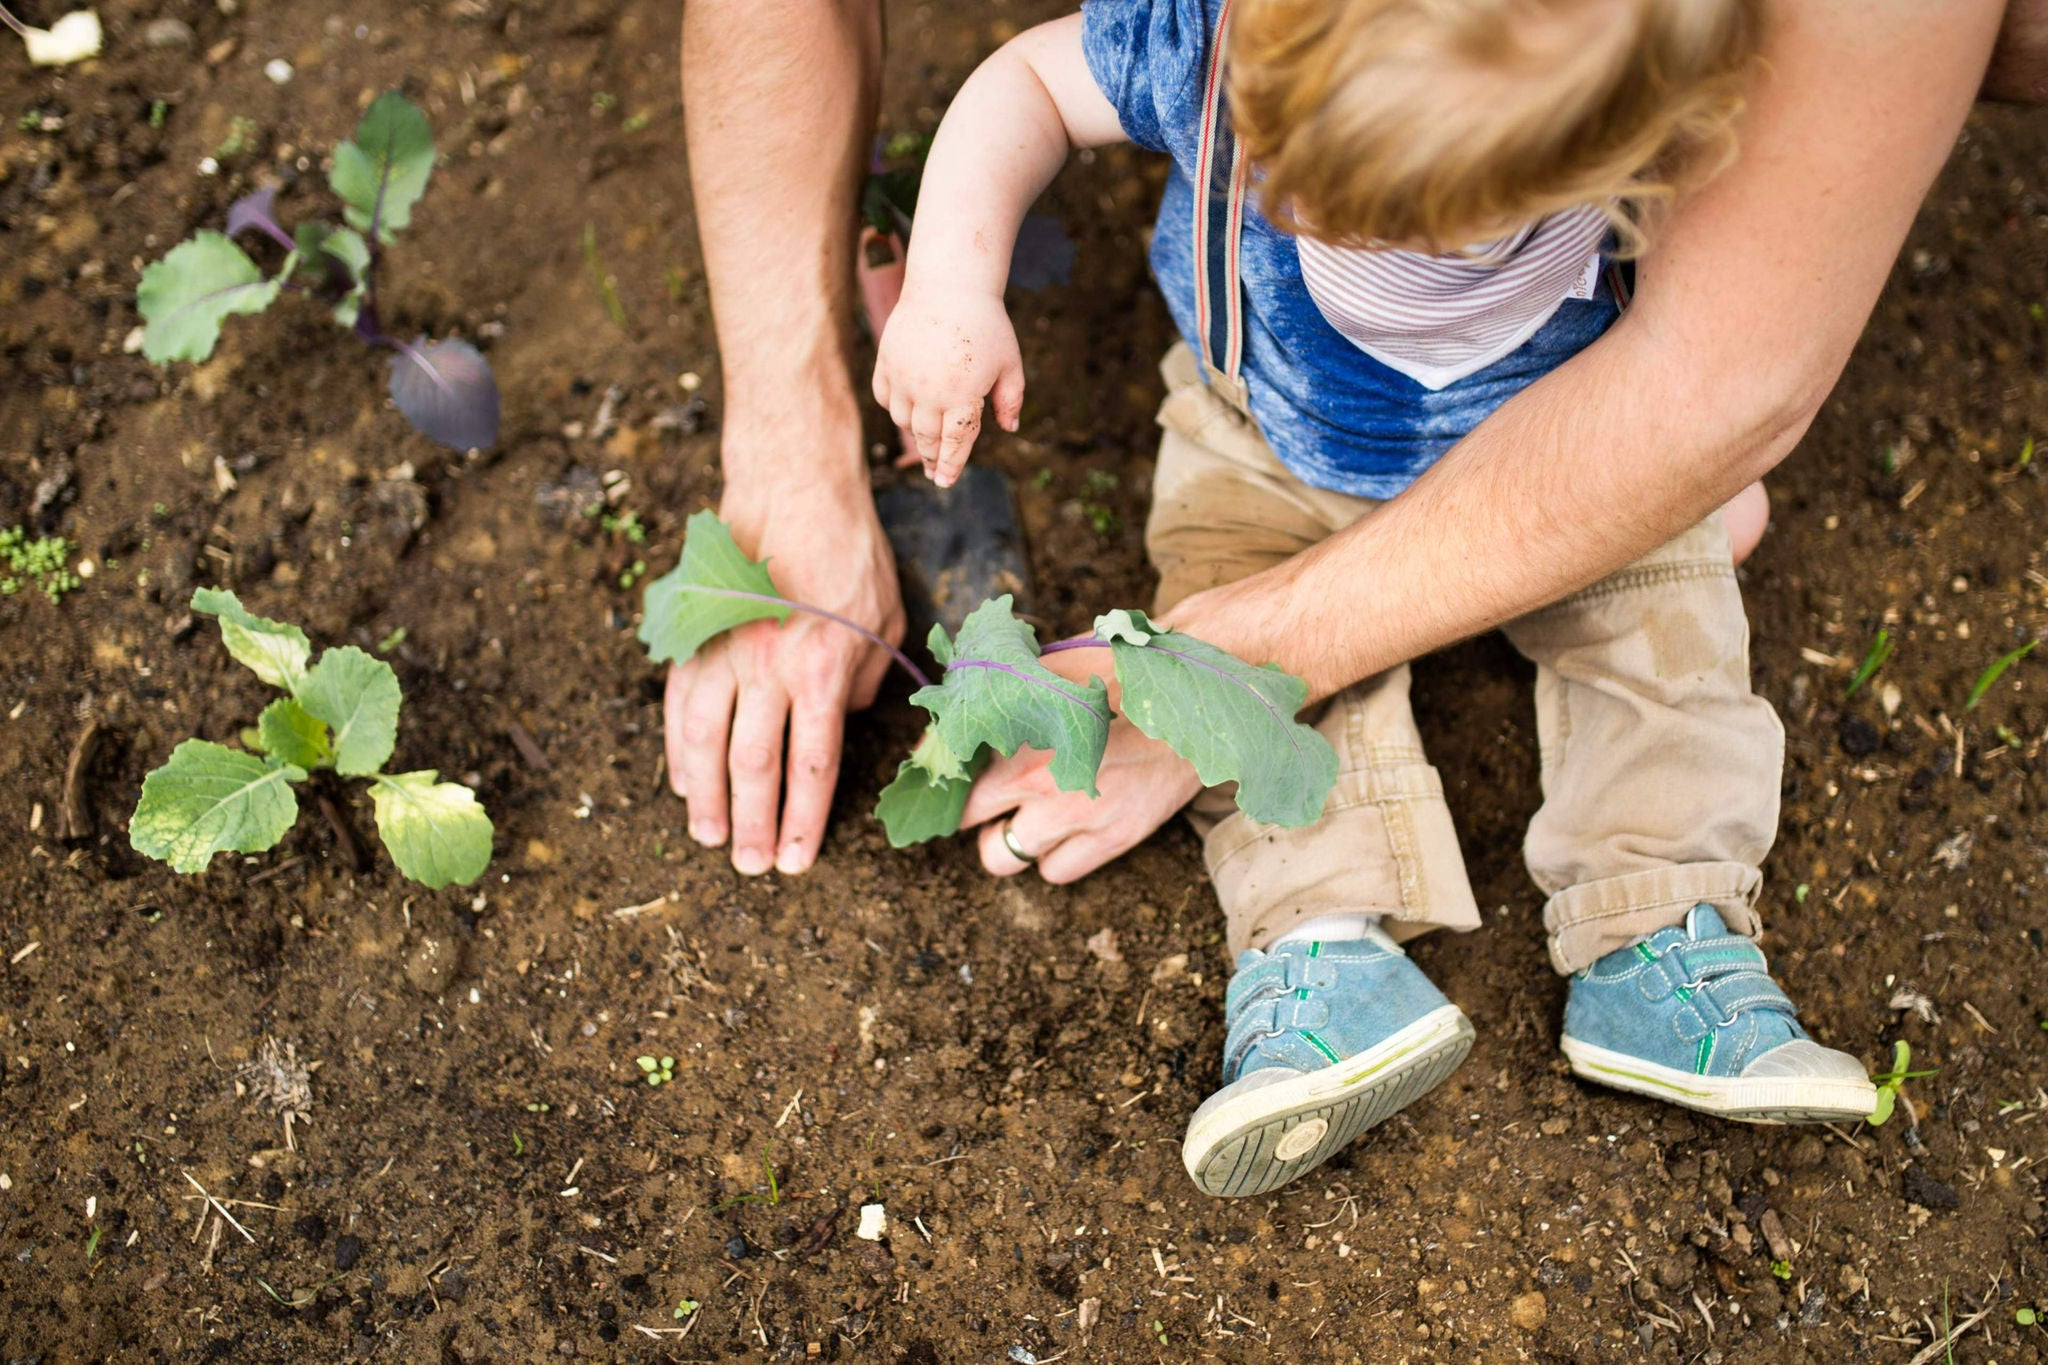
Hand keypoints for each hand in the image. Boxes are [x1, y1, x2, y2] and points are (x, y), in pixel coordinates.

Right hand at [663, 448, 904, 876]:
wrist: (791, 484)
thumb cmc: (849, 550)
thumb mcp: (886, 615)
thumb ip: (869, 677)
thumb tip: (848, 718)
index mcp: (824, 670)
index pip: (812, 767)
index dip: (803, 823)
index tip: (796, 862)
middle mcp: (768, 669)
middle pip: (755, 768)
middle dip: (753, 826)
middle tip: (750, 869)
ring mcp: (724, 652)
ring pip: (705, 744)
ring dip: (706, 799)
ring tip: (710, 839)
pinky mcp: (695, 636)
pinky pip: (679, 705)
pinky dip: (678, 751)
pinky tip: (683, 783)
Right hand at [871, 284, 1023, 488]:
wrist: (949, 286)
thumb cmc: (986, 325)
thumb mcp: (1009, 363)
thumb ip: (1011, 399)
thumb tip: (1010, 428)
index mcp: (962, 395)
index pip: (956, 442)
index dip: (951, 465)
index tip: (945, 481)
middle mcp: (929, 391)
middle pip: (927, 438)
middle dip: (933, 457)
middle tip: (936, 472)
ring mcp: (904, 377)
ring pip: (904, 421)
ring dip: (916, 432)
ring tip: (927, 439)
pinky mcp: (887, 362)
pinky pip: (886, 397)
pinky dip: (896, 407)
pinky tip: (908, 411)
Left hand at [958, 646, 1204, 880]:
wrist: (1190, 690)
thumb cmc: (1117, 669)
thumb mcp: (1046, 668)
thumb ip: (995, 698)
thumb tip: (950, 715)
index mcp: (1016, 738)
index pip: (952, 778)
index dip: (950, 778)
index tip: (957, 776)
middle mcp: (1039, 784)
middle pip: (971, 826)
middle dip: (975, 813)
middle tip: (989, 801)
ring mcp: (1076, 815)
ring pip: (1006, 858)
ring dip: (1008, 839)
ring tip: (1023, 817)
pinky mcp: (1113, 837)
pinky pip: (1056, 871)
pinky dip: (1051, 857)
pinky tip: (1062, 830)